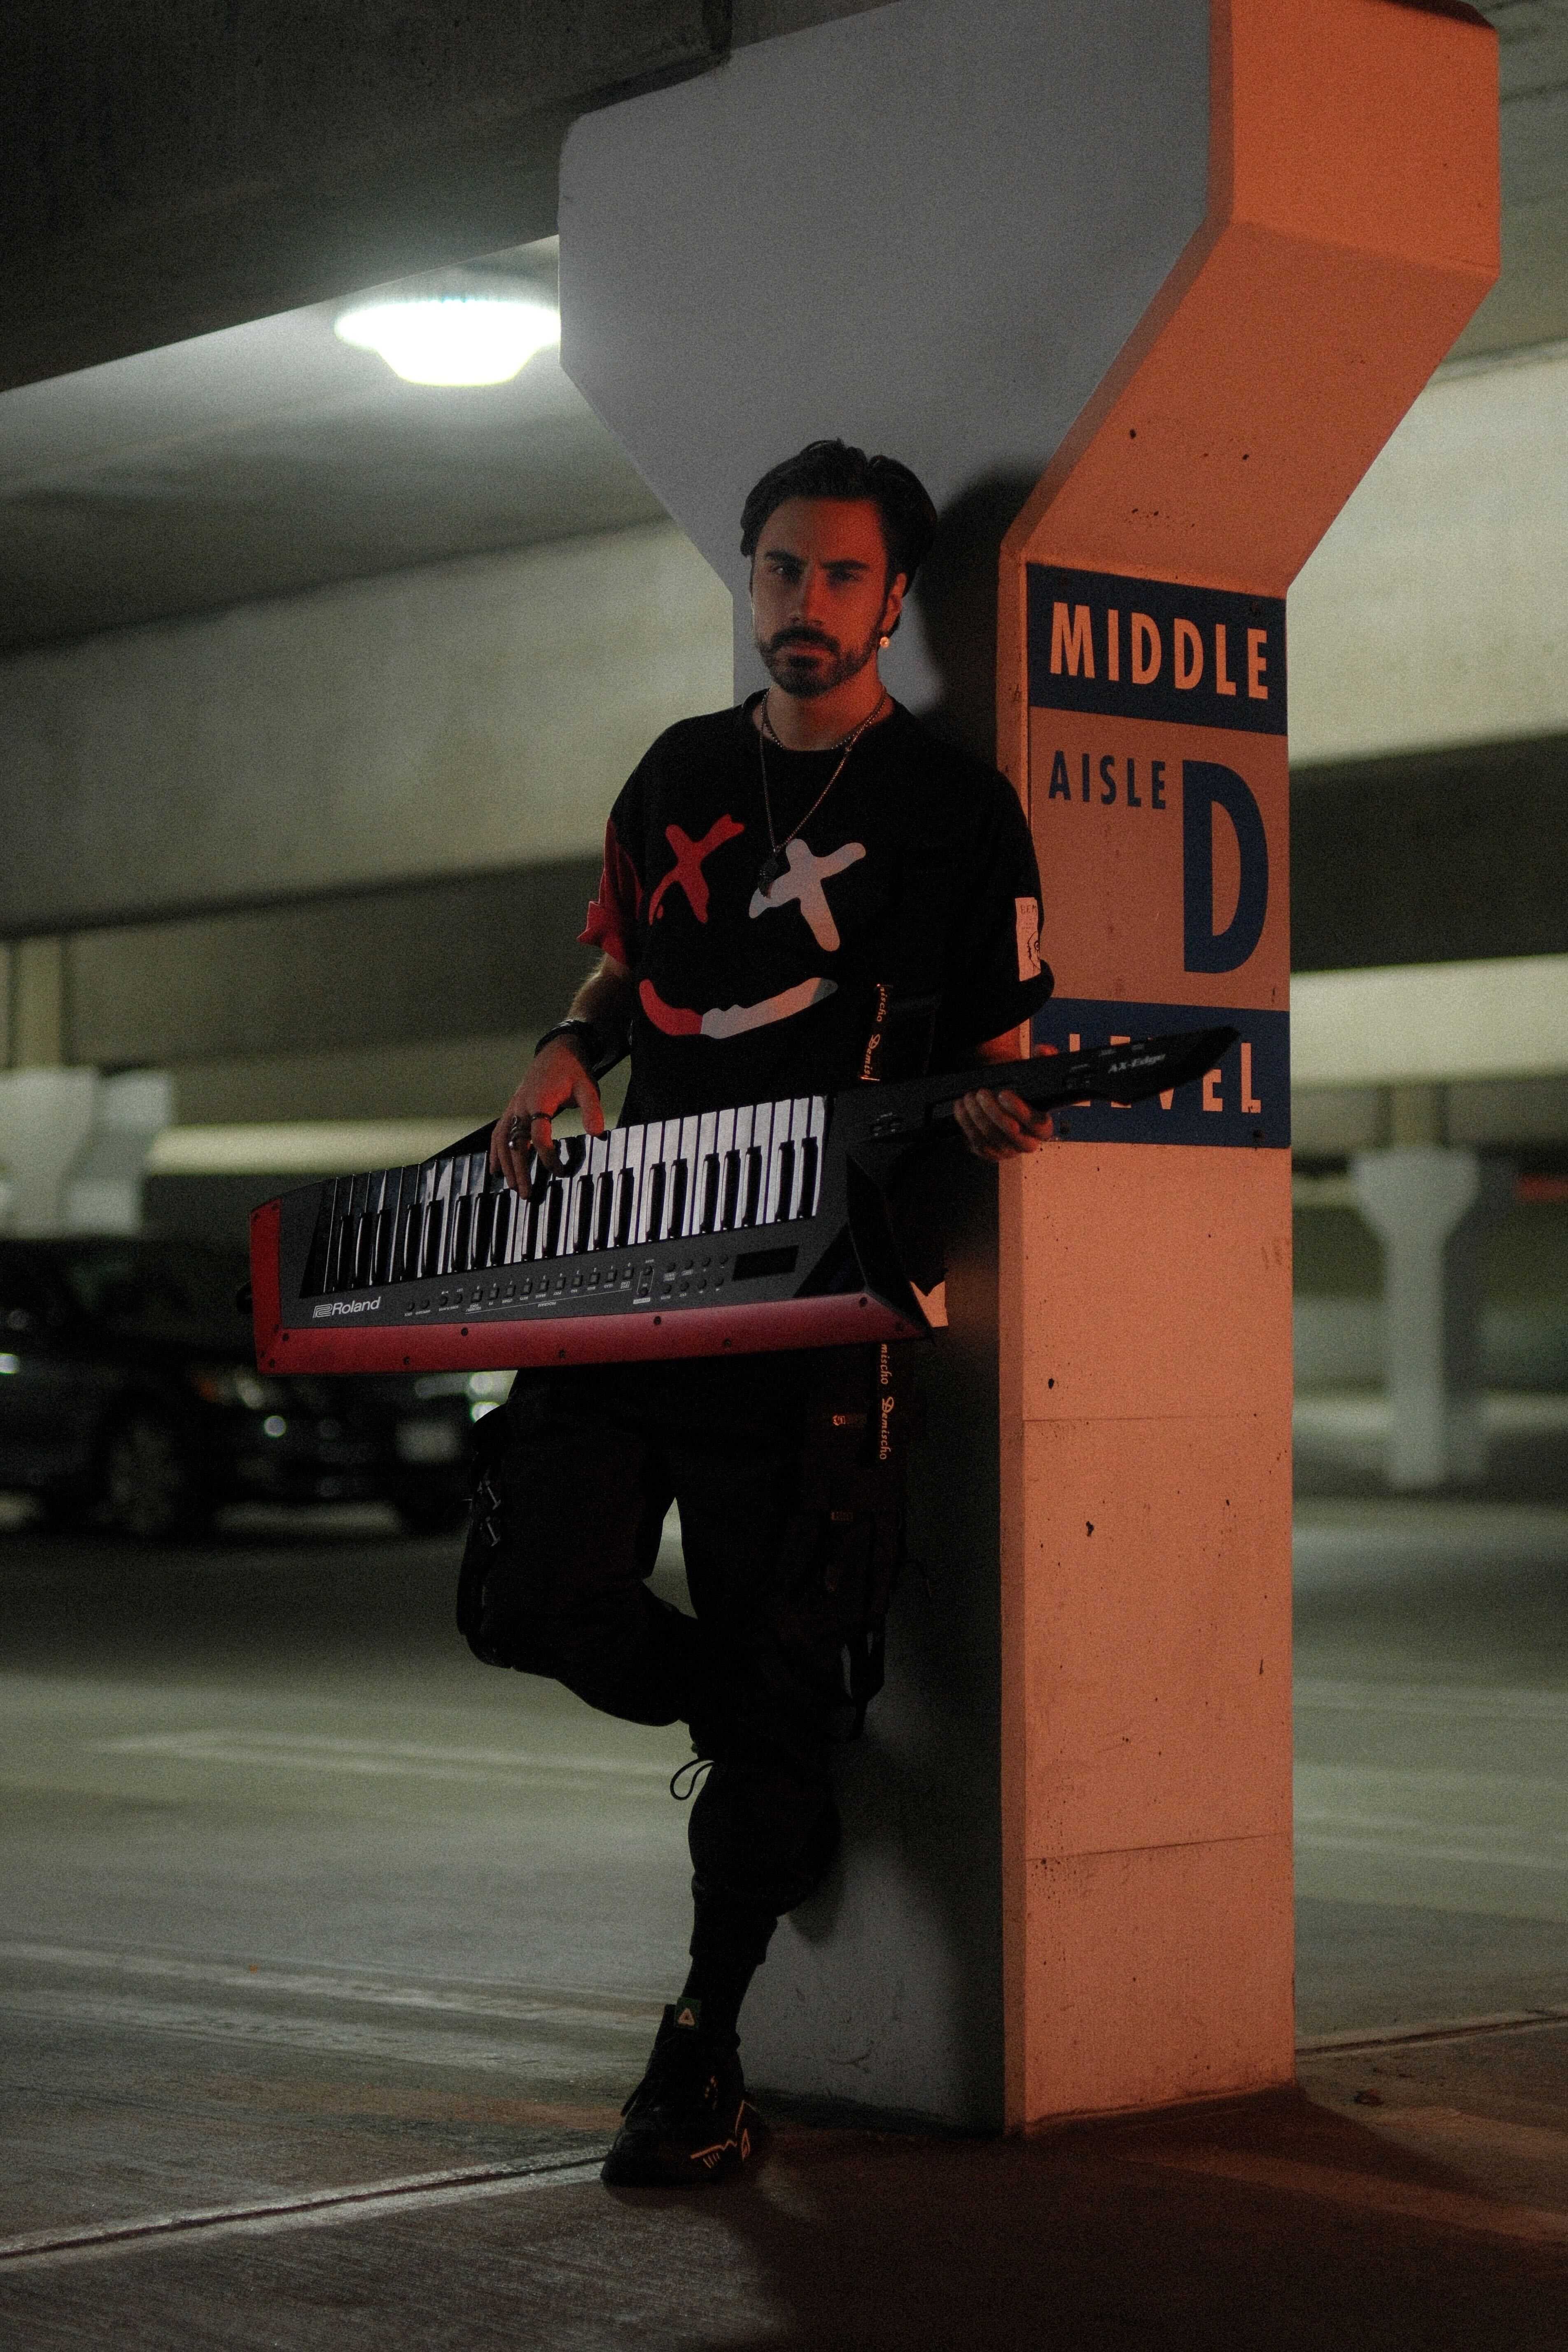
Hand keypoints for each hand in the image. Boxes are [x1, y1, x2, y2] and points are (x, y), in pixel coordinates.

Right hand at [489, 1042, 606, 1197]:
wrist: (557, 1051)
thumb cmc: (574, 1072)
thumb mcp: (588, 1088)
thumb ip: (592, 1110)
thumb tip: (597, 1134)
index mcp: (539, 1101)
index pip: (539, 1135)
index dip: (548, 1155)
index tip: (559, 1171)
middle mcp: (521, 1106)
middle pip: (516, 1143)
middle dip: (520, 1170)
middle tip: (526, 1194)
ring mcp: (513, 1108)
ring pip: (503, 1140)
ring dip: (506, 1164)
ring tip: (512, 1186)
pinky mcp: (511, 1109)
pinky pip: (498, 1132)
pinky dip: (495, 1151)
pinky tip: (495, 1169)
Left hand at [953, 1042, 1058, 1162]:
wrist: (999, 1094)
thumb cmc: (1018, 1086)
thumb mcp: (1033, 1070)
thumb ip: (1044, 1057)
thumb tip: (1043, 1050)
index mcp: (1043, 1126)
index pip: (1039, 1126)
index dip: (1021, 1111)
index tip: (1005, 1093)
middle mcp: (1027, 1142)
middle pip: (1012, 1135)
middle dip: (994, 1112)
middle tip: (982, 1093)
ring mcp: (1007, 1150)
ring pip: (991, 1138)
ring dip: (977, 1116)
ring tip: (969, 1097)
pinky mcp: (989, 1153)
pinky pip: (977, 1143)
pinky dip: (966, 1124)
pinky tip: (961, 1108)